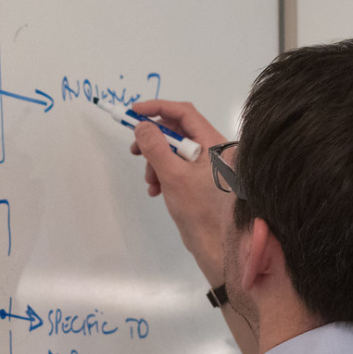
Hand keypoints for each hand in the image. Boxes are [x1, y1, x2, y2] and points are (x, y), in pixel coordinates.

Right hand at [129, 100, 231, 284]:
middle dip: (154, 142)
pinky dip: (163, 174)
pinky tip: (156, 189)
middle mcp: (214, 150)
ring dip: (156, 162)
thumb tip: (143, 125)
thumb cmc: (199, 210)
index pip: (184, 113)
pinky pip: (178, 167)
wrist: (217, 245)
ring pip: (175, 151)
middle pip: (178, 131)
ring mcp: (208, 166)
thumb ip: (155, 146)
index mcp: (214, 143)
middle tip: (135, 152)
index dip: (158, 108)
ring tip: (151, 182)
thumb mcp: (172, 175)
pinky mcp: (202, 180)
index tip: (134, 112)